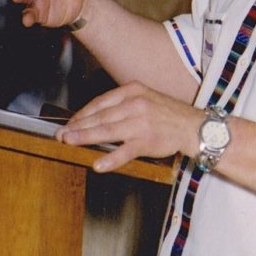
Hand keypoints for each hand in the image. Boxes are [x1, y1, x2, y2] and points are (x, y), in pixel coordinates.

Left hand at [56, 80, 197, 172]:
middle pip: (100, 116)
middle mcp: (135, 104)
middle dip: (78, 126)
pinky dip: (111, 158)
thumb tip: (96, 117)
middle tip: (61, 135)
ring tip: (70, 143)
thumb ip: (122, 104)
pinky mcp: (147, 141)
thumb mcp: (145, 98)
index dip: (82, 114)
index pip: (100, 102)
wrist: (194, 126)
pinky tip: (98, 164)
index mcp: (133, 91)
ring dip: (85, 138)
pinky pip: (125, 152)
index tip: (69, 123)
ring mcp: (141, 123)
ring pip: (107, 131)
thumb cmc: (168, 114)